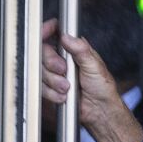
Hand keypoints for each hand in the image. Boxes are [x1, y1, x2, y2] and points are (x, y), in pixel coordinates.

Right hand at [39, 19, 142, 141]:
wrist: (100, 110)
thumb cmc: (103, 88)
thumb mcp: (94, 66)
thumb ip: (81, 50)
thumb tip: (67, 36)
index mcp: (73, 49)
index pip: (54, 33)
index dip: (46, 31)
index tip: (44, 34)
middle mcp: (61, 58)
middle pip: (41, 52)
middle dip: (51, 63)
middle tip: (64, 71)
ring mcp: (54, 73)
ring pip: (39, 70)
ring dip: (53, 81)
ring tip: (68, 87)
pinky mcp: (49, 86)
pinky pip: (40, 86)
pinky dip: (52, 92)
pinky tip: (64, 95)